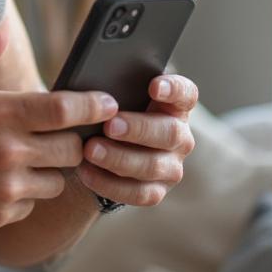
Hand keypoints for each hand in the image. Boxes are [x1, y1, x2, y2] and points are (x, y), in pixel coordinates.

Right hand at [0, 25, 118, 237]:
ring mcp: (5, 186)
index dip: (93, 106)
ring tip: (29, 159)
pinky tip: (3, 182)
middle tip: (64, 134)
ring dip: (51, 170)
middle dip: (75, 140)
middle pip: (72, 148)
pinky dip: (26, 194)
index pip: (65, 110)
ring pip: (57, 181)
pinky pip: (31, 204)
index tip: (107, 103)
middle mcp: (9, 151)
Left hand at [75, 74, 197, 206]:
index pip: (186, 94)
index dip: (174, 89)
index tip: (153, 86)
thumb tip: (95, 78)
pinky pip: (138, 193)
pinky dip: (109, 183)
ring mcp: (170, 166)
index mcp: (172, 106)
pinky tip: (86, 171)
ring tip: (89, 149)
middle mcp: (178, 137)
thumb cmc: (103, 112)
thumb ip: (111, 87)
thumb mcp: (109, 97)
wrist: (94, 149)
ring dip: (119, 158)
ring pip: (153, 165)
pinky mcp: (155, 191)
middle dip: (138, 129)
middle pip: (170, 132)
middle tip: (109, 125)